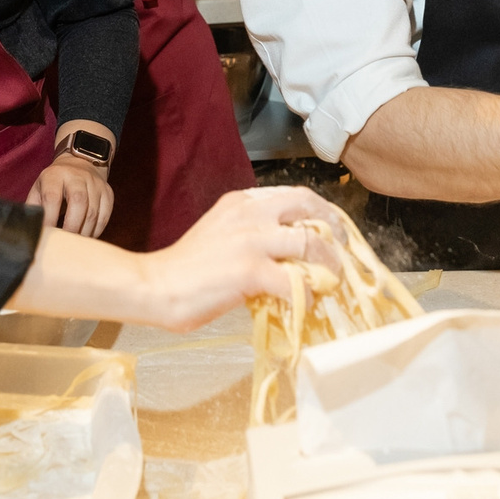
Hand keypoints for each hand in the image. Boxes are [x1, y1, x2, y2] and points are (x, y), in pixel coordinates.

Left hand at [28, 156, 114, 238]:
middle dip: (71, 227)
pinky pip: (105, 216)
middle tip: (65, 242)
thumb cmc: (54, 183)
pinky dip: (96, 230)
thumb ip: (33, 208)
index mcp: (55, 175)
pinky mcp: (107, 192)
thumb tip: (30, 230)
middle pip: (78, 202)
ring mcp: (95, 184)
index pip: (52, 197)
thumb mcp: (39, 189)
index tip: (48, 233)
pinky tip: (86, 236)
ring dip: (84, 232)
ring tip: (75, 242)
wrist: (79, 164)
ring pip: (93, 212)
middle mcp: (77, 176)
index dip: (49, 217)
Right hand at [133, 186, 346, 330]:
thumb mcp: (221, 234)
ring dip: (328, 264)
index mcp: (241, 202)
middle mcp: (249, 214)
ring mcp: (251, 240)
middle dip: (334, 226)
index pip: (293, 195)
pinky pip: (295, 281)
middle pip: (308, 206)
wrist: (156, 285)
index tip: (332, 229)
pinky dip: (307, 294)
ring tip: (331, 281)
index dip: (320, 211)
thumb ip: (253, 234)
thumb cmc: (186, 268)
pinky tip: (306, 303)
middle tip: (343, 249)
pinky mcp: (250, 270)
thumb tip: (288, 255)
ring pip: (310, 242)